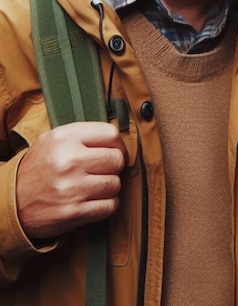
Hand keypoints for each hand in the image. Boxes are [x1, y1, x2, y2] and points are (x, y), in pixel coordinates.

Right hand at [16, 122, 127, 240]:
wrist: (10, 200)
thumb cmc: (40, 167)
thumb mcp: (54, 139)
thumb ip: (84, 134)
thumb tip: (118, 138)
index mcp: (65, 138)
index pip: (111, 134)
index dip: (117, 144)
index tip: (113, 150)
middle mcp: (69, 161)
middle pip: (117, 160)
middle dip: (113, 166)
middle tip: (102, 170)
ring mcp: (71, 188)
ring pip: (115, 184)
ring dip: (109, 187)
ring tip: (94, 186)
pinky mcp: (73, 212)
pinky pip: (109, 206)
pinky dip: (107, 205)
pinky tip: (94, 200)